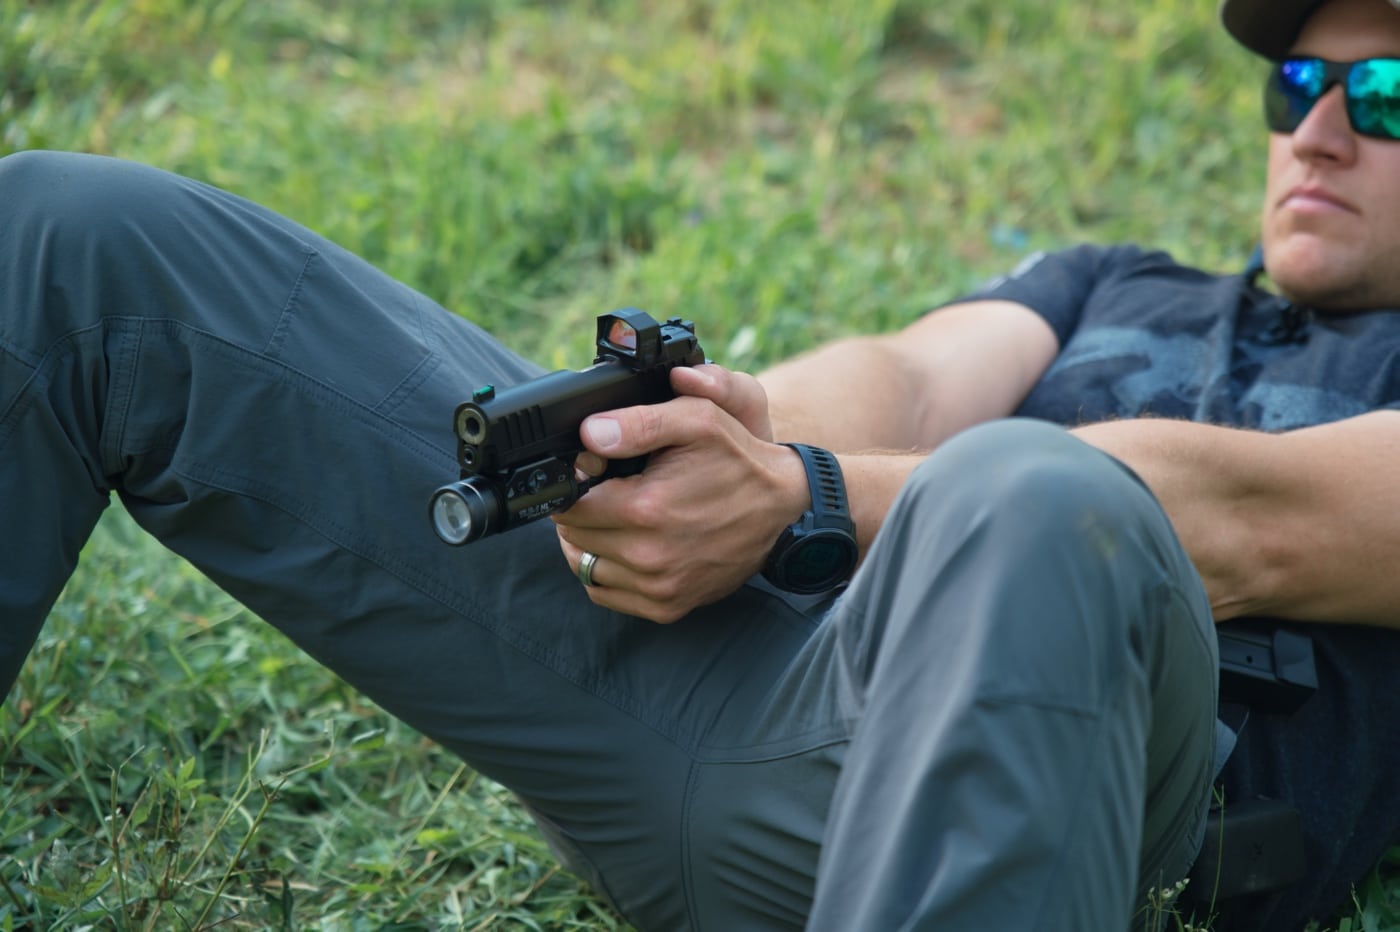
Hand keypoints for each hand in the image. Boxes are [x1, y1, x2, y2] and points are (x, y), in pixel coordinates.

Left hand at [554, 365, 806, 622]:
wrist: (784, 508)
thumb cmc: (739, 460)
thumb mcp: (697, 418)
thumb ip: (638, 421)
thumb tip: (589, 433)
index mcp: (646, 507)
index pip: (569, 505)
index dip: (574, 485)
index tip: (592, 474)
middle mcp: (649, 556)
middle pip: (573, 536)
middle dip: (580, 512)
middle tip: (604, 492)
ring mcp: (659, 587)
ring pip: (585, 567)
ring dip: (589, 542)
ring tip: (612, 517)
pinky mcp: (668, 607)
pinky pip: (606, 594)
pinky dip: (607, 571)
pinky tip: (625, 546)